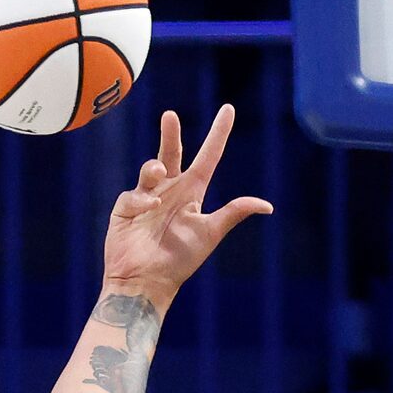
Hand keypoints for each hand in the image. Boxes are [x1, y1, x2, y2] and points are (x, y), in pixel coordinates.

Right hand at [101, 106, 272, 309]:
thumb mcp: (209, 233)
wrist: (146, 282)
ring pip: (151, 169)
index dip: (218, 134)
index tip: (228, 110)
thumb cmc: (179, 261)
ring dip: (155, 168)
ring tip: (159, 174)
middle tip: (170, 116)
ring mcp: (146, 198)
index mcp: (192, 194)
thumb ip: (233, 214)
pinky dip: (143, 200)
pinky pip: (135, 195)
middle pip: (172, 153)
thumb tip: (267, 206)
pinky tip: (149, 210)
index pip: (208, 157)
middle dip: (171, 134)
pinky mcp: (125, 208)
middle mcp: (170, 192)